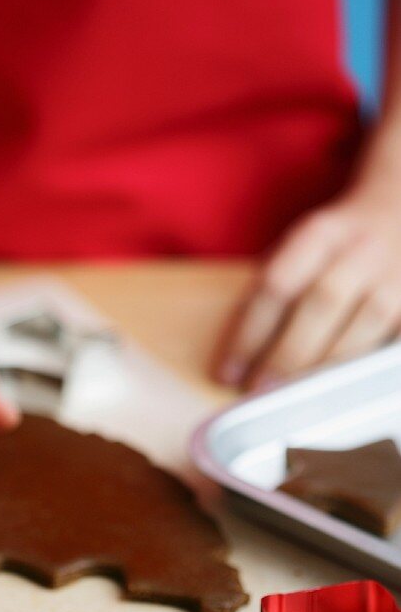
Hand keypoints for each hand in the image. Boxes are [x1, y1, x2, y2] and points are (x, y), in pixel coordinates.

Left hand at [213, 191, 400, 389]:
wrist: (400, 213)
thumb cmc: (337, 244)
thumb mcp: (301, 247)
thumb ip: (274, 289)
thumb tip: (241, 352)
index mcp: (321, 233)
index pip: (276, 285)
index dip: (248, 334)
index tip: (228, 371)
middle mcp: (361, 251)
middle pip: (319, 307)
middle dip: (284, 356)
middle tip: (259, 391)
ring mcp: (396, 278)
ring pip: (359, 331)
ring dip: (320, 371)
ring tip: (293, 398)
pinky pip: (385, 348)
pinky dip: (357, 372)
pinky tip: (336, 392)